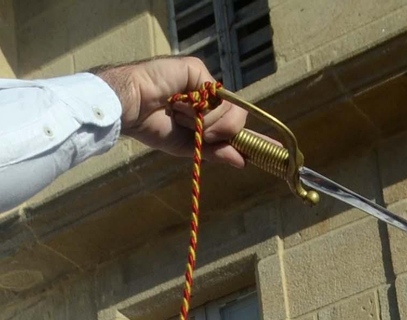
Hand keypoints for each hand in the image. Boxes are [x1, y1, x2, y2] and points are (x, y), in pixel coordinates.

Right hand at [93, 58, 246, 167]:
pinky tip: (177, 101)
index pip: (236, 124)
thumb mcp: (188, 146)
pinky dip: (197, 108)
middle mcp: (208, 97)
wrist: (130, 108)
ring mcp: (204, 82)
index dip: (252, 137)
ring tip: (178, 113)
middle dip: (216, 131)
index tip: (276, 150)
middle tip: (191, 128)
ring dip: (204, 122)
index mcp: (206, 114)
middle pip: (235, 119)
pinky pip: (215, 97)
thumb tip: (243, 161)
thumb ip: (217, 151)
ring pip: (228, 111)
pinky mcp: (198, 70)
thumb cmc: (152, 125)